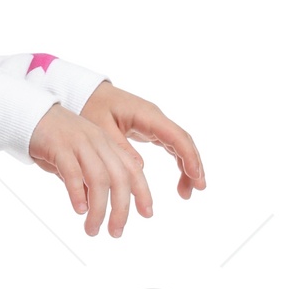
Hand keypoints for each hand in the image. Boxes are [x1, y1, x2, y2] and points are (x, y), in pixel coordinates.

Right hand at [25, 103, 153, 236]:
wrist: (28, 114)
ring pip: (99, 179)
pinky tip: (79, 210)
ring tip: (92, 229)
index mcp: (106, 144)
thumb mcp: (77, 160)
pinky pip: (73, 172)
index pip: (132, 169)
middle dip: (121, 209)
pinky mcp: (59, 146)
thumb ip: (86, 179)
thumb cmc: (52, 141)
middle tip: (116, 233)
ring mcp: (80, 143)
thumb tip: (91, 206)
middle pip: (119, 178)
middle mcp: (98, 142)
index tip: (147, 215)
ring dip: (99, 209)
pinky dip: (78, 193)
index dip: (143, 192)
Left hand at [81, 82, 205, 200]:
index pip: (176, 136)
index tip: (195, 176)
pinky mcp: (152, 131)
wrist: (88, 94)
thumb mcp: (101, 127)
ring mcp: (156, 125)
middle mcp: (156, 119)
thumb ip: (120, 146)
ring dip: (187, 168)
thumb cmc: (93, 108)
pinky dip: (179, 164)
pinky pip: (172, 148)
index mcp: (147, 115)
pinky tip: (181, 182)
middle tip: (199, 189)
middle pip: (183, 142)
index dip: (188, 156)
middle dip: (194, 164)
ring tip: (187, 194)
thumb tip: (139, 168)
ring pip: (180, 146)